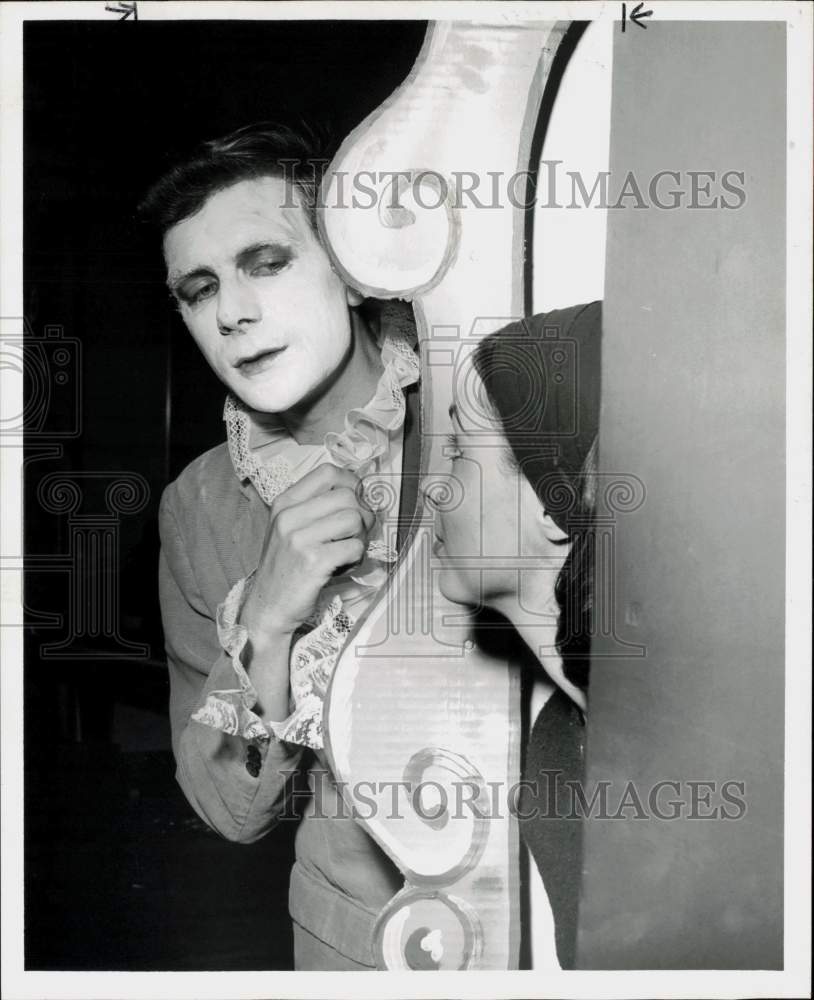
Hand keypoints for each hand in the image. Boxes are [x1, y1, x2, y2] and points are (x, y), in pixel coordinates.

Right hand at [241, 464, 374, 642]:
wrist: (267, 607)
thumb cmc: (286, 567)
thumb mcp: (289, 529)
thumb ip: (315, 508)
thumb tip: (359, 494)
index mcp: (284, 503)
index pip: (328, 472)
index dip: (352, 482)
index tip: (358, 500)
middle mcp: (289, 517)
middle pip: (347, 496)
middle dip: (363, 514)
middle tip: (358, 533)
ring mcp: (299, 539)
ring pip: (354, 519)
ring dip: (360, 537)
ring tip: (349, 551)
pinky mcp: (313, 561)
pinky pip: (354, 547)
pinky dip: (356, 558)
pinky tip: (343, 565)